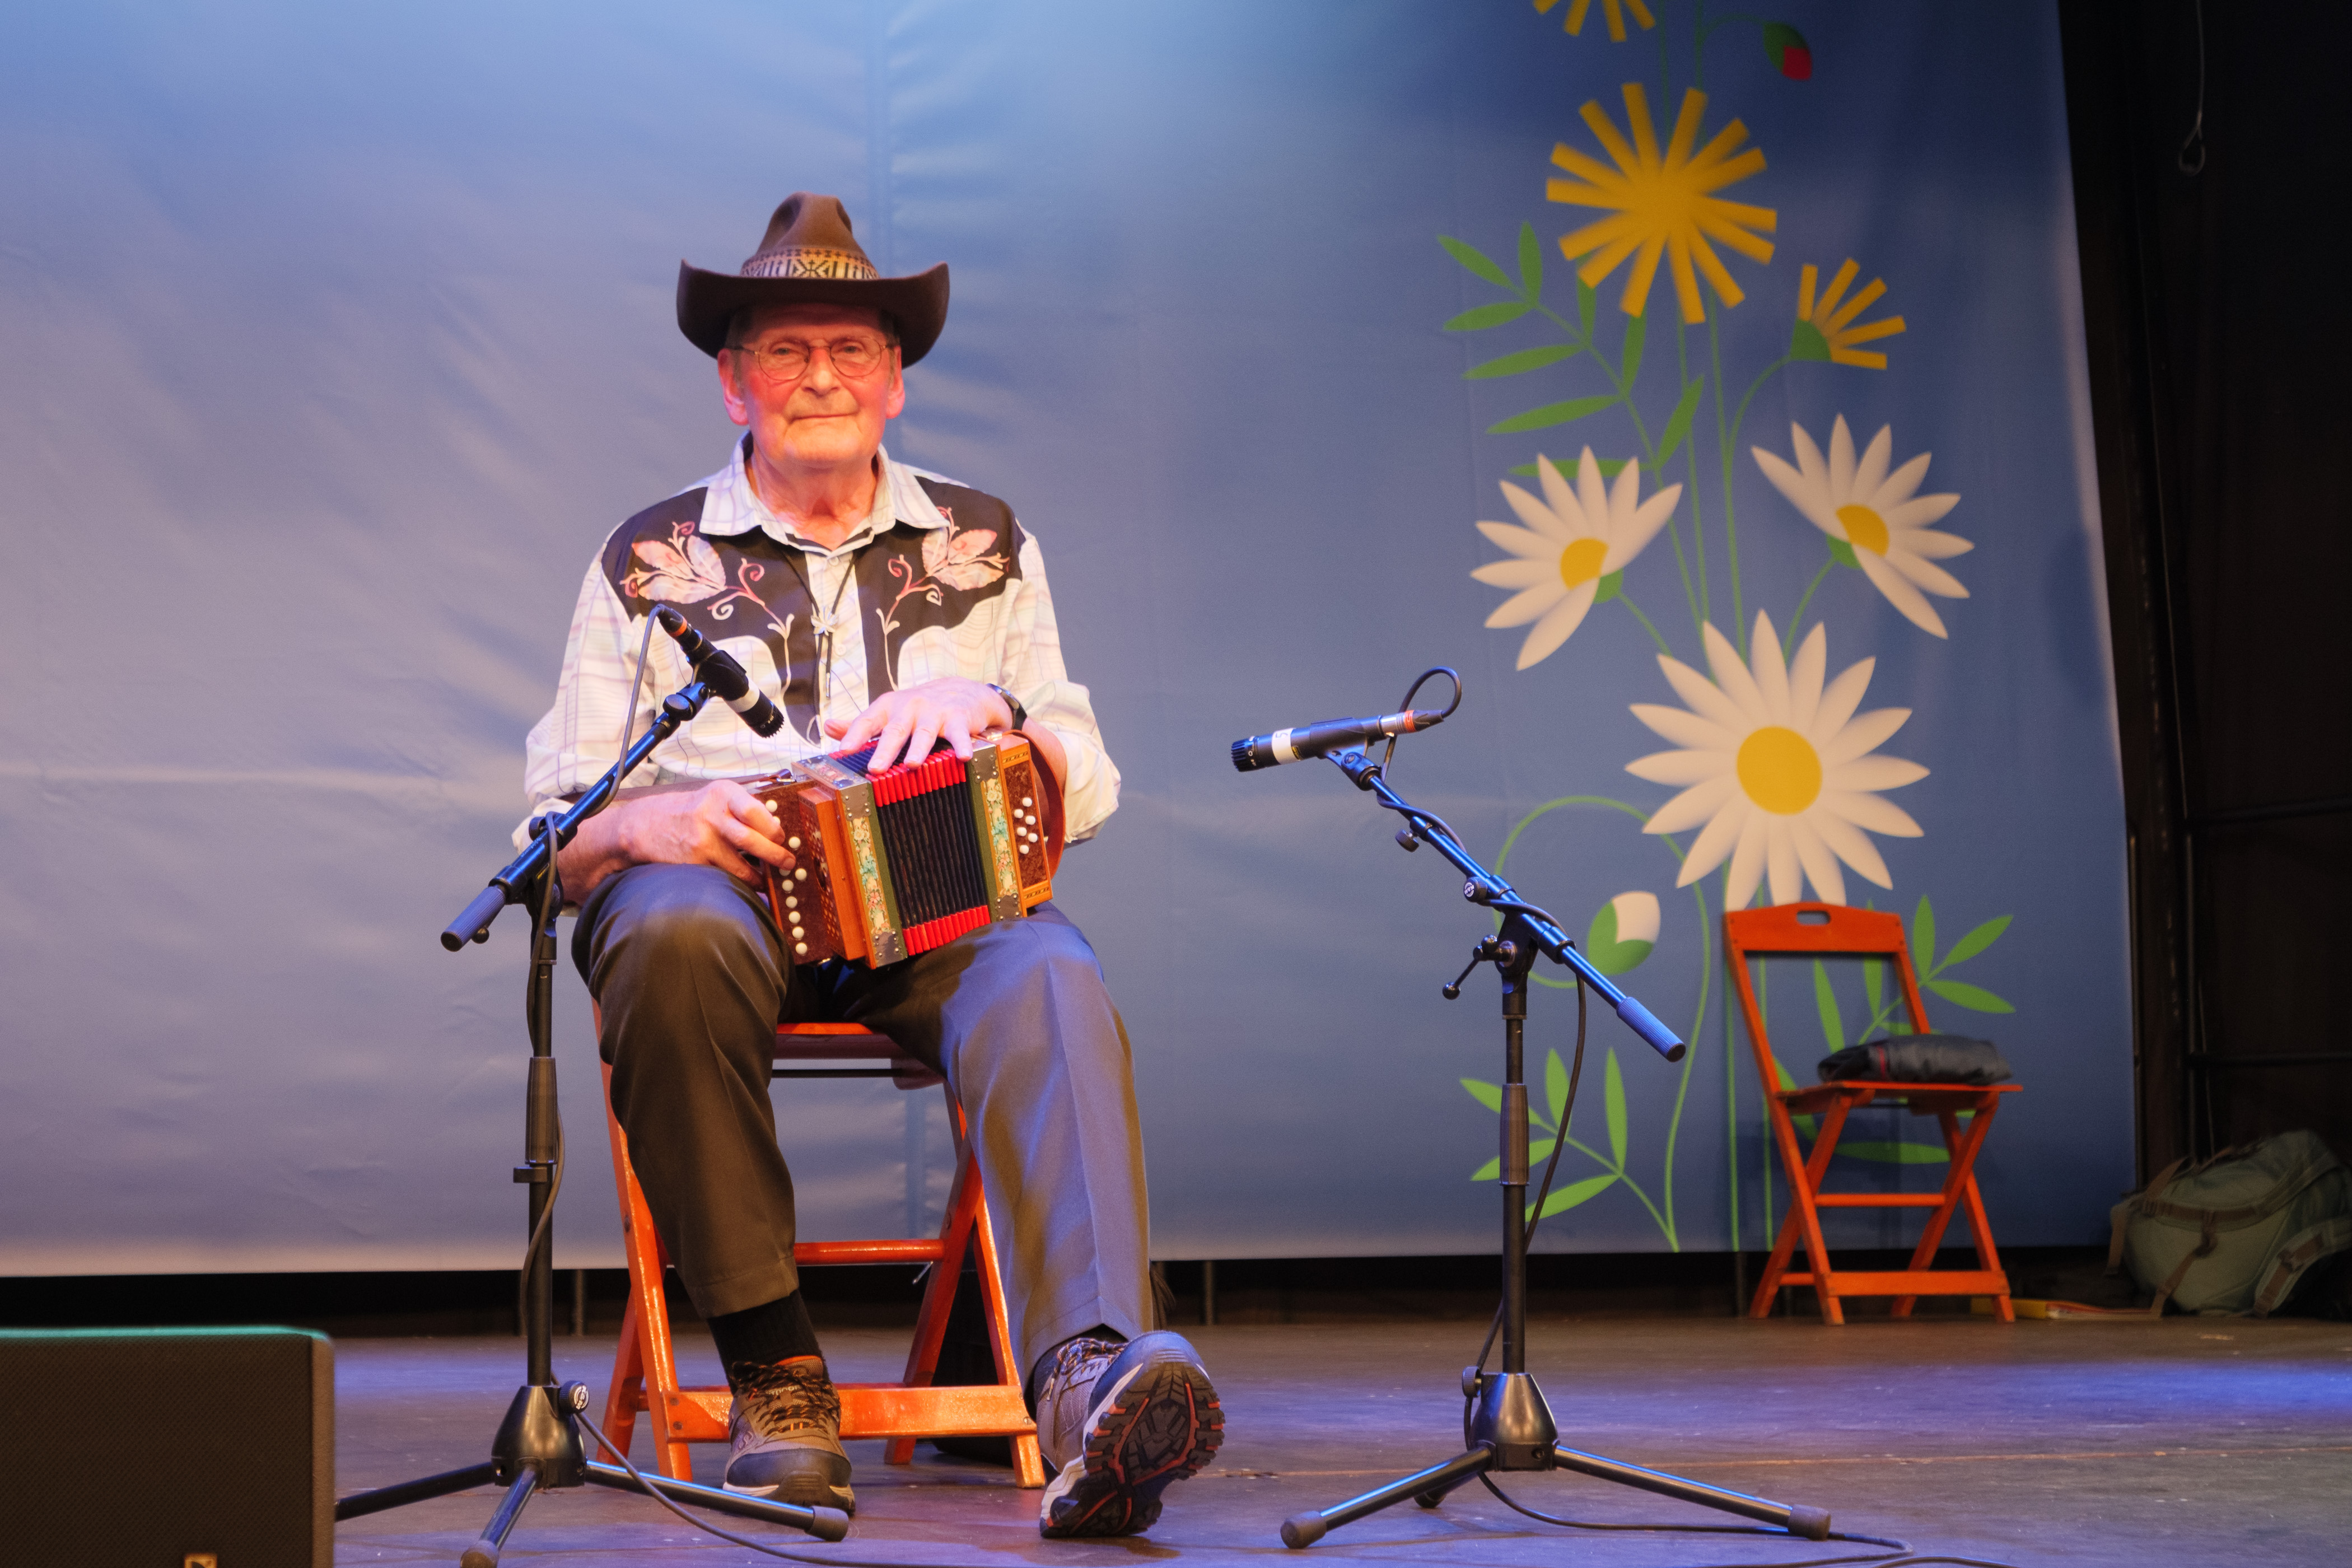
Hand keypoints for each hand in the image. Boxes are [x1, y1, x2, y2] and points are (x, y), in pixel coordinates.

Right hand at [610, 780, 793, 882]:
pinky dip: (738, 883)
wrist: (647, 825)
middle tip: (788, 863)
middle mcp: (711, 815)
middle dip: (776, 855)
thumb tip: (778, 829)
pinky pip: (724, 877)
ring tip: (767, 880)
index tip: (782, 838)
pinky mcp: (694, 862)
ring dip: (759, 877)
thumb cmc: (690, 811)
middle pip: (753, 840)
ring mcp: (702, 840)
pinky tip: (745, 884)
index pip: (756, 811)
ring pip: (741, 866)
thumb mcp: (716, 797)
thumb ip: (743, 808)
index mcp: (722, 794)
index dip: (774, 828)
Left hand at [827, 677, 1013, 772]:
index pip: (868, 721)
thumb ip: (861, 724)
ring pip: (925, 732)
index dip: (854, 735)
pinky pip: (959, 734)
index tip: (843, 750)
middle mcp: (910, 707)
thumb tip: (828, 727)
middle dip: (885, 749)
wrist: (962, 691)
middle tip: (875, 768)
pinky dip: (962, 746)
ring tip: (912, 765)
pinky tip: (963, 758)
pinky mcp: (959, 719)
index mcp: (889, 707)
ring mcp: (935, 711)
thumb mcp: (889, 713)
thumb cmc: (918, 709)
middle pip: (895, 730)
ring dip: (919, 748)